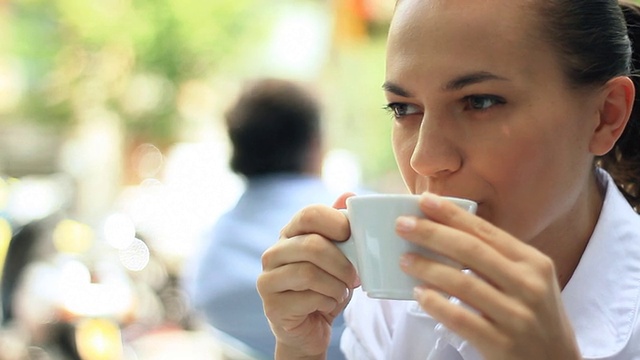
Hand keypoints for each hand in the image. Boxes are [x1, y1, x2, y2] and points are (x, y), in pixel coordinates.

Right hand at [257, 193, 358, 358]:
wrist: (311, 327)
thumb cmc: (325, 286)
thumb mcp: (338, 255)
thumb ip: (340, 227)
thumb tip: (349, 194)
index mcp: (290, 234)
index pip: (309, 214)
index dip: (336, 223)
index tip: (351, 237)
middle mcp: (273, 253)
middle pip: (312, 245)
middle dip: (341, 263)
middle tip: (354, 276)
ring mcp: (268, 279)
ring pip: (309, 273)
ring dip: (336, 285)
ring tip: (340, 292)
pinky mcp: (272, 306)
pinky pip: (307, 298)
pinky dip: (327, 302)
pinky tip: (327, 304)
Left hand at [397, 193, 580, 359]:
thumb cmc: (534, 316)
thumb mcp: (529, 281)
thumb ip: (497, 259)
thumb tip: (446, 232)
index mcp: (534, 263)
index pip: (486, 231)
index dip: (452, 215)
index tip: (424, 200)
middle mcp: (529, 286)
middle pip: (471, 251)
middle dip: (432, 234)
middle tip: (402, 225)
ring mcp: (517, 316)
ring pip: (463, 283)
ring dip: (428, 268)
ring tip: (404, 260)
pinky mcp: (503, 344)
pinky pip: (461, 319)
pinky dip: (436, 304)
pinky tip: (419, 294)